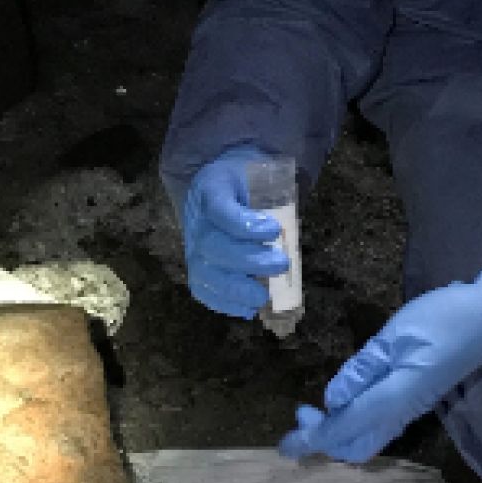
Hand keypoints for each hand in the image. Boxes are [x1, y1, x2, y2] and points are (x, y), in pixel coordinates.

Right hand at [182, 146, 287, 317]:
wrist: (223, 184)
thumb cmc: (247, 180)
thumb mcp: (259, 174)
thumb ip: (272, 197)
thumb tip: (289, 231)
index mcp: (212, 188)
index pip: (220, 209)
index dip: (245, 224)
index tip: (275, 230)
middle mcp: (196, 219)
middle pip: (212, 245)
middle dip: (248, 260)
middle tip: (281, 265)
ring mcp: (192, 245)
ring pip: (204, 272)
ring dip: (235, 289)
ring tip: (264, 296)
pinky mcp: (195, 266)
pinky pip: (202, 289)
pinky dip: (224, 303)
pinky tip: (248, 309)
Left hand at [278, 257, 481, 463]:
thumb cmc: (443, 316)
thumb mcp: (397, 332)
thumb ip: (364, 367)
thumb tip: (333, 400)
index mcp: (397, 395)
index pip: (346, 428)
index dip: (314, 437)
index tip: (287, 441)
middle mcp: (404, 410)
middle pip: (357, 445)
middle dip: (324, 440)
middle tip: (301, 418)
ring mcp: (413, 406)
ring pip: (369, 437)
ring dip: (340, 431)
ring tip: (317, 411)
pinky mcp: (417, 396)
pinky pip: (381, 423)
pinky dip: (356, 422)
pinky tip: (349, 399)